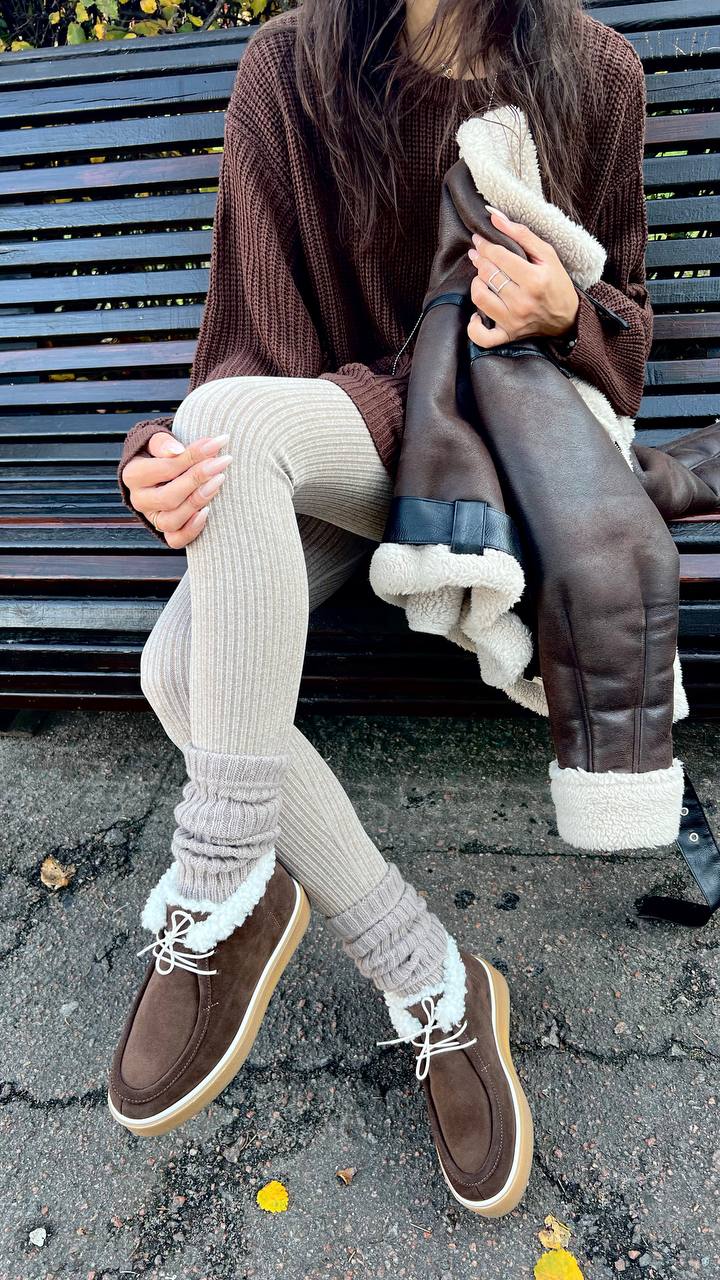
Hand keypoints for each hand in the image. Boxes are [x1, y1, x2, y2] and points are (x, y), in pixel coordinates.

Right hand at [121, 430, 231, 548]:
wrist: (162, 470)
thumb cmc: (162, 454)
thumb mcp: (157, 441)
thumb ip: (163, 443)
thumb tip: (176, 450)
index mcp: (133, 475)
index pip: (164, 468)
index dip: (192, 456)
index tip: (215, 444)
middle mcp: (139, 500)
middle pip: (168, 497)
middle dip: (198, 479)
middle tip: (221, 463)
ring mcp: (152, 518)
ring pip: (172, 520)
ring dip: (198, 501)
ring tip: (218, 482)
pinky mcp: (165, 532)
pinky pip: (176, 540)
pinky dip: (192, 530)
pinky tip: (207, 512)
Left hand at [467, 208, 579, 348]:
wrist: (567, 317)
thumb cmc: (557, 283)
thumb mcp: (547, 254)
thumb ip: (521, 234)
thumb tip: (495, 217)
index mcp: (534, 280)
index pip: (499, 257)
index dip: (485, 245)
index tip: (479, 239)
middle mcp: (522, 302)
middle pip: (488, 275)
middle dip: (480, 260)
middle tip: (480, 254)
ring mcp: (513, 321)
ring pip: (480, 298)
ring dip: (476, 283)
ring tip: (482, 277)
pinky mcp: (508, 336)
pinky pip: (481, 336)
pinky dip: (474, 326)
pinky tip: (477, 314)